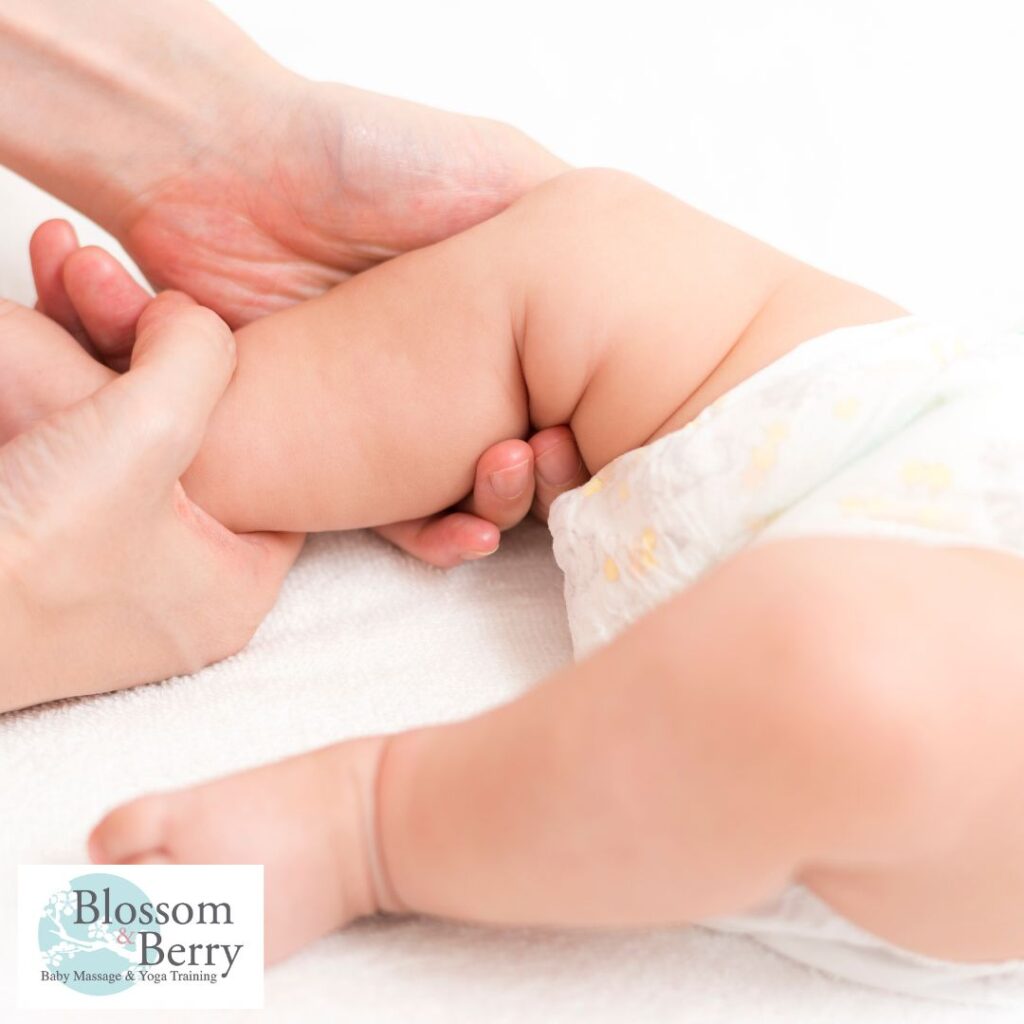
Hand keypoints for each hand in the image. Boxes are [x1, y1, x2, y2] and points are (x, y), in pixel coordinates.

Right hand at [0, 293, 302, 712]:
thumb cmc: (30, 551)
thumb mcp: (149, 429)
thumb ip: (198, 356)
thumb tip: (188, 318)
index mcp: (230, 586)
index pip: (270, 474)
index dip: (248, 392)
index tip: (204, 336)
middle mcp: (173, 584)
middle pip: (186, 439)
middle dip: (142, 347)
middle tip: (107, 278)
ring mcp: (101, 568)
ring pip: (116, 434)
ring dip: (82, 345)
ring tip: (62, 261)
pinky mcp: (37, 544)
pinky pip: (61, 446)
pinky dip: (42, 379)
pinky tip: (31, 305)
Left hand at [32, 221, 588, 566]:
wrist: (224, 167)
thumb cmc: (364, 156)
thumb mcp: (490, 168)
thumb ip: (553, 215)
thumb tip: (638, 269)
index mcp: (490, 320)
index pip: (559, 394)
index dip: (581, 428)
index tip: (589, 439)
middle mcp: (449, 369)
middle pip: (517, 450)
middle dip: (539, 481)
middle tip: (540, 466)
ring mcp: (391, 408)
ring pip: (459, 491)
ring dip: (491, 512)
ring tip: (489, 516)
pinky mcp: (330, 439)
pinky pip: (388, 510)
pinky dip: (428, 535)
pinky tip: (459, 536)